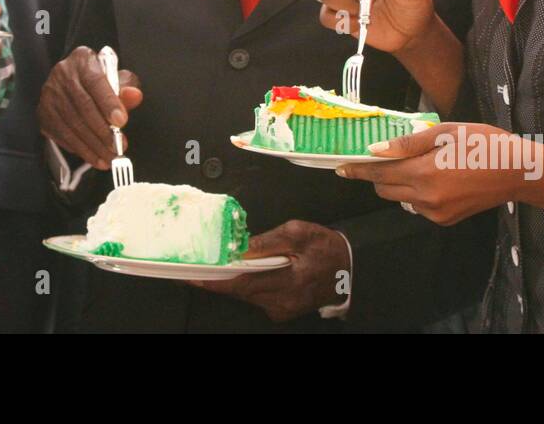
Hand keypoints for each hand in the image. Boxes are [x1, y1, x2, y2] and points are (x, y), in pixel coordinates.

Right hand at [38, 45, 142, 169]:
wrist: (75, 80)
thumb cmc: (100, 80)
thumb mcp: (117, 78)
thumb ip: (127, 87)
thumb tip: (134, 96)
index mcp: (82, 60)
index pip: (95, 81)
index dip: (108, 102)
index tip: (121, 121)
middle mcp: (61, 75)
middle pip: (83, 106)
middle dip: (102, 130)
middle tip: (118, 146)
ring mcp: (49, 95)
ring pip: (71, 124)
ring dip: (92, 145)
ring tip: (109, 158)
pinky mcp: (43, 114)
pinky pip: (62, 135)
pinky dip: (80, 149)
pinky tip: (95, 157)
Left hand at [188, 221, 349, 322]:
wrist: (349, 269)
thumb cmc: (326, 248)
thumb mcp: (299, 233)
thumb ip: (268, 241)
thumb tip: (240, 248)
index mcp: (289, 281)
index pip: (242, 283)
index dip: (215, 281)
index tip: (193, 277)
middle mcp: (282, 302)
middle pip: (240, 291)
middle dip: (218, 279)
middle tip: (198, 266)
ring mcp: (282, 310)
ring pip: (247, 295)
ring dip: (234, 280)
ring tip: (224, 264)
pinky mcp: (281, 311)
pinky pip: (256, 297)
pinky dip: (248, 284)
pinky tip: (249, 271)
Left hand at [336, 123, 543, 224]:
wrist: (520, 172)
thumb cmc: (484, 143)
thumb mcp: (446, 132)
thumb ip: (408, 143)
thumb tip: (375, 150)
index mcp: (424, 172)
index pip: (379, 172)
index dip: (357, 169)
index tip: (340, 166)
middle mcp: (426, 197)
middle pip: (385, 189)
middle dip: (379, 174)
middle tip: (382, 158)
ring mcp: (435, 212)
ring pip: (401, 198)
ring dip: (399, 184)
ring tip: (420, 164)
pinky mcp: (445, 220)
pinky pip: (418, 206)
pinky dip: (417, 193)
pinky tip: (437, 178)